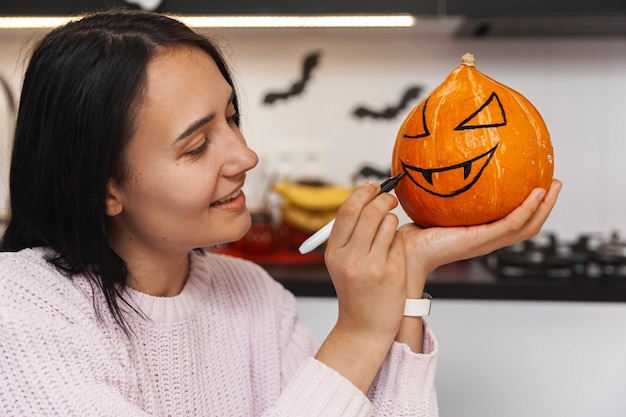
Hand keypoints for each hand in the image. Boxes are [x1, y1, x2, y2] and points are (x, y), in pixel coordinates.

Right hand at [324, 181, 406, 339]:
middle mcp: (350, 258)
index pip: (347, 210)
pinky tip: (395, 249)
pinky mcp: (391, 273)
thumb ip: (349, 235)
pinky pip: (400, 241)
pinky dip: (400, 239)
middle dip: (383, 198)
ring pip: (388, 223)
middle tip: (390, 197)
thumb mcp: (341, 263)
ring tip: (391, 229)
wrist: (363, 327)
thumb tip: (364, 200)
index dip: (363, 193)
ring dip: (393, 220)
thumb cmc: (356, 292)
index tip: (373, 186)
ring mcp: (371, 266)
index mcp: (334, 252)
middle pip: (370, 212)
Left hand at [399, 179, 562, 284]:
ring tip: (553, 185)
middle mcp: (487, 238)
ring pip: (528, 226)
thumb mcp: (434, 207)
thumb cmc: (414, 233)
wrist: (407, 251)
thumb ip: (443, 190)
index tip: (537, 186)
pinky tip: (536, 193)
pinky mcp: (483, 239)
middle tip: (554, 184)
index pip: (511, 222)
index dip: (528, 207)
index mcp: (479, 233)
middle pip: (528, 225)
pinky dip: (528, 209)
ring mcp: (487, 241)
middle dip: (546, 205)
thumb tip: (441, 163)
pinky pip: (513, 223)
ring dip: (545, 206)